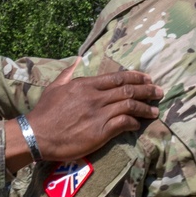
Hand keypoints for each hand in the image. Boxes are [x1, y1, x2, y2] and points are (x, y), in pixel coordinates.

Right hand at [22, 67, 161, 163]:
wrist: (36, 135)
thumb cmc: (44, 112)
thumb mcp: (54, 87)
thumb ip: (68, 74)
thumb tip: (76, 61)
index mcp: (85, 85)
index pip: (117, 78)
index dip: (135, 77)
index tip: (147, 79)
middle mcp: (95, 97)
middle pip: (127, 90)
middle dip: (146, 90)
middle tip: (158, 92)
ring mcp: (98, 114)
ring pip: (129, 106)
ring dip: (145, 107)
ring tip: (155, 110)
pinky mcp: (100, 132)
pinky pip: (123, 123)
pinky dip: (133, 122)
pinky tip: (137, 124)